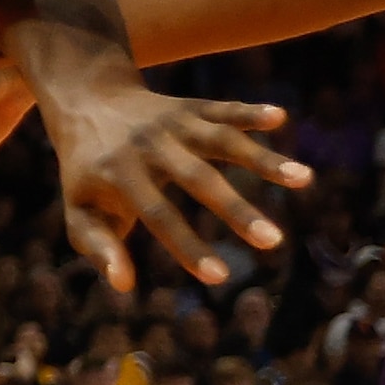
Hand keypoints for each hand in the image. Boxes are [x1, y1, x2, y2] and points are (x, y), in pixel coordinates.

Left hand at [25, 61, 298, 294]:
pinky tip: (279, 117)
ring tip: (304, 178)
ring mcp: (172, 123)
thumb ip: (98, 246)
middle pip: (197, 179)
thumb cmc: (88, 170)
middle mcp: (149, 145)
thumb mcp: (79, 208)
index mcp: (119, 173)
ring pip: (221, 140)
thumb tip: (124, 285)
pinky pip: (223, 109)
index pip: (157, 215)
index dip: (186, 246)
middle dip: (236, 210)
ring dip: (262, 158)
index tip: (219, 278)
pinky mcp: (192, 107)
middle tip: (274, 242)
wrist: (85, 100)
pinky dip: (249, 112)